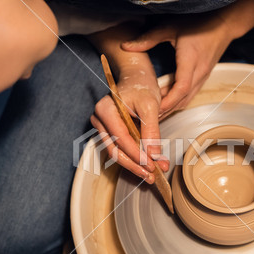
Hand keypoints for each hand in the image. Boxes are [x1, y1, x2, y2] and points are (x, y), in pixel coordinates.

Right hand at [90, 65, 168, 183]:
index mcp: (105, 110)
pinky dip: (134, 158)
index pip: (120, 139)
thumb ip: (151, 131)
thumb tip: (154, 155)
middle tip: (151, 175)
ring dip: (135, 165)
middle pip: (115, 150)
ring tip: (151, 174)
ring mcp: (103, 127)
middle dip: (135, 165)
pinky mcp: (111, 133)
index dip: (137, 155)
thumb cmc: (142, 87)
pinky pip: (121, 149)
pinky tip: (147, 165)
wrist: (137, 78)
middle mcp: (100, 120)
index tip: (152, 165)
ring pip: (116, 153)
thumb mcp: (150, 106)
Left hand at [121, 0, 253, 118]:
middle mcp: (199, 73)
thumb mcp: (170, 27)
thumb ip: (148, 38)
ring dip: (171, 108)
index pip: (181, 88)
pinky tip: (166, 104)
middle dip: (166, 110)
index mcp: (191, 61)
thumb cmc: (199, 24)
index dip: (168, 101)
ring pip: (187, 99)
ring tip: (155, 115)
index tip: (154, 109)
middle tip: (149, 118)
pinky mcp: (203, 78)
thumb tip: (126, 46)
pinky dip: (178, 102)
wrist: (223, 26)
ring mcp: (203, 77)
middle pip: (183, 99)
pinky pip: (190, 95)